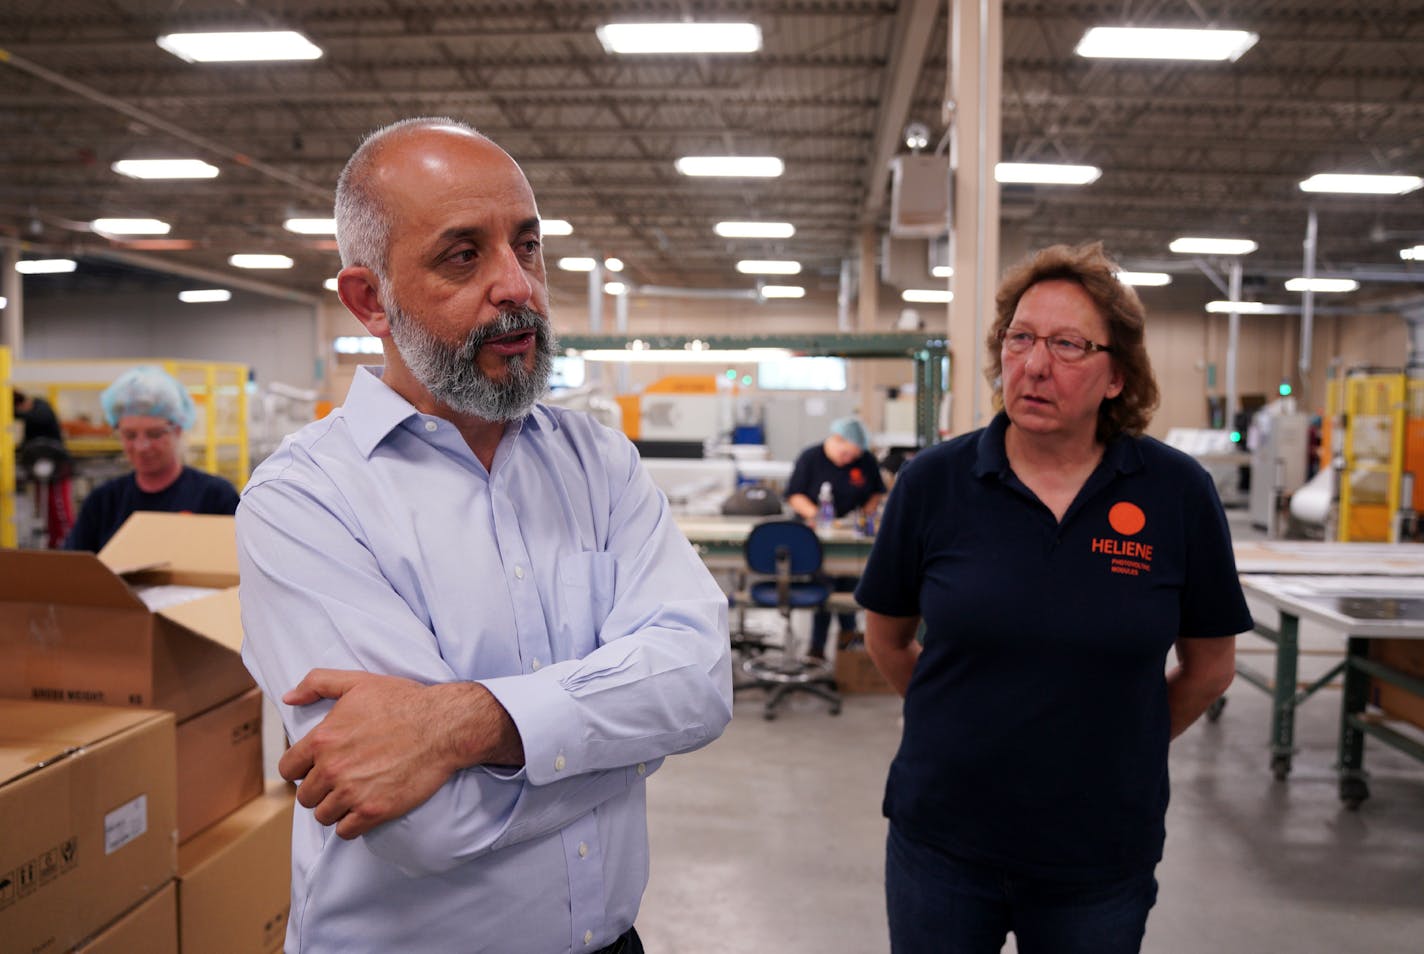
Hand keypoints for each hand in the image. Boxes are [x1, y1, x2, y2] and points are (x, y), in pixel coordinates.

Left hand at [278, 669, 523, 838]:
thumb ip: (317, 683)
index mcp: (323, 739)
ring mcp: (352, 792)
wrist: (443, 726)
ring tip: (353, 796)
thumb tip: (289, 698)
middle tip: (341, 781)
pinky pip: (346, 831)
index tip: (318, 768)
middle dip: (321, 790)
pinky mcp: (374, 810)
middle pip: (306, 796)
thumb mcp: (358, 682)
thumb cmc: (404, 701)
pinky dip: (352, 824)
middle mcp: (332, 768)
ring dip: (335, 808)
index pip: (289, 769)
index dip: (302, 769)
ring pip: (324, 815)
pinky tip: (364, 809)